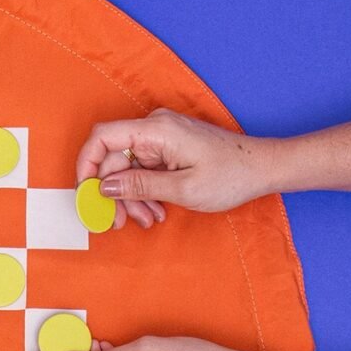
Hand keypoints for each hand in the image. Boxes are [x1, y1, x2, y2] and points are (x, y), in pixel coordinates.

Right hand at [76, 108, 275, 227]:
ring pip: (127, 170)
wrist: (264, 168)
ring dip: (131, 198)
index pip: (102, 137)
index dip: (87, 165)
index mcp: (156, 131)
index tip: (86, 194)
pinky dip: (144, 193)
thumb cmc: (231, 175)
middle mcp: (154, 129)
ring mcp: (160, 138)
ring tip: (148, 220)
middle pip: (113, 160)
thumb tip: (104, 186)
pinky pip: (142, 171)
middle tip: (120, 222)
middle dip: (115, 194)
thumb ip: (139, 186)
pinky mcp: (167, 149)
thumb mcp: (182, 188)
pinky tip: (156, 211)